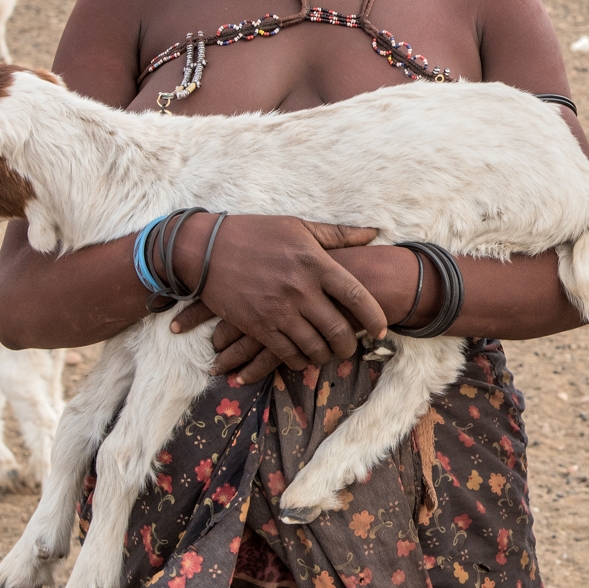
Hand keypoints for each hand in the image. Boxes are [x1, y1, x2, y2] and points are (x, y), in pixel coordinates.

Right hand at [167, 220, 383, 385]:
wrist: (206, 249)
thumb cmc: (256, 233)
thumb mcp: (298, 227)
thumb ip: (338, 234)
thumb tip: (372, 233)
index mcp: (315, 263)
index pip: (356, 295)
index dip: (375, 316)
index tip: (382, 328)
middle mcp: (300, 289)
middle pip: (338, 329)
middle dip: (351, 345)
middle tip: (353, 348)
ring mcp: (278, 310)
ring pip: (314, 346)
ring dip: (326, 355)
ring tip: (330, 354)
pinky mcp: (257, 326)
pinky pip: (287, 353)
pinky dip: (300, 360)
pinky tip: (304, 357)